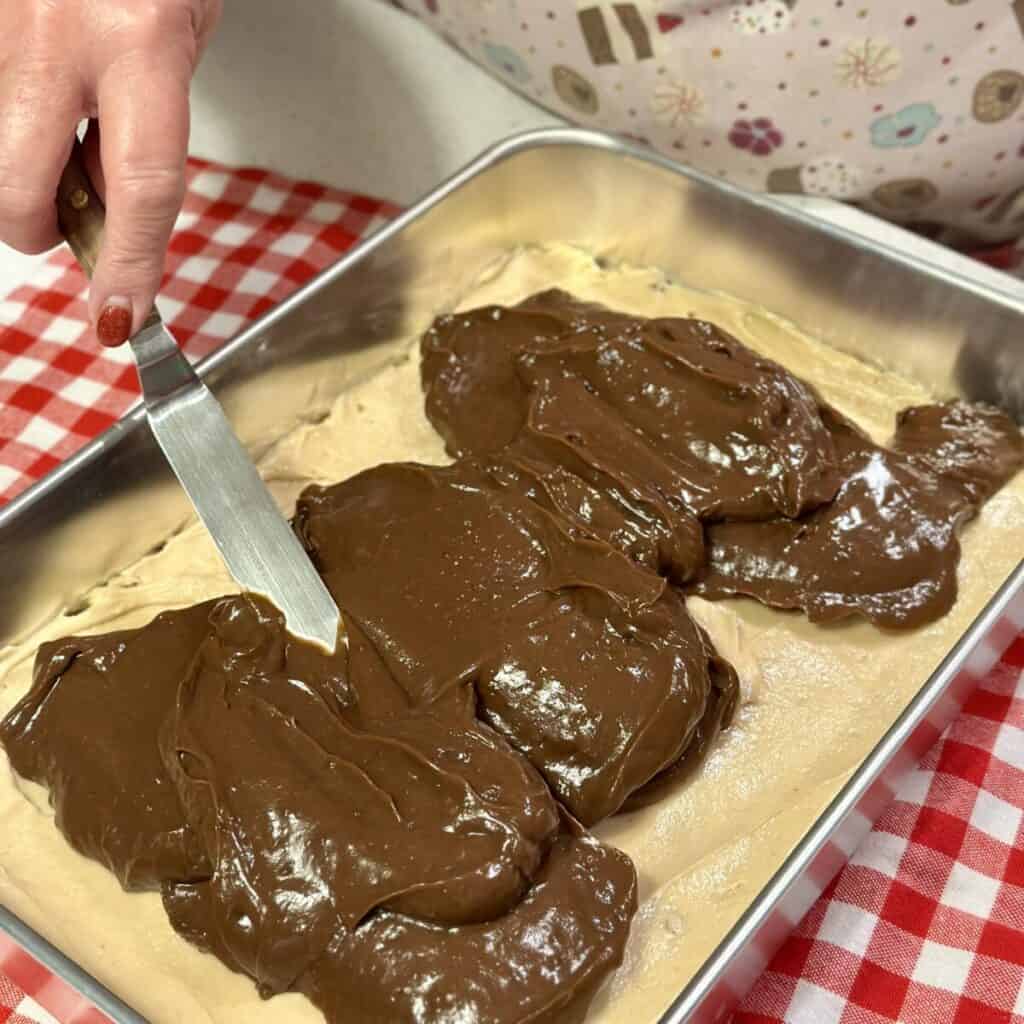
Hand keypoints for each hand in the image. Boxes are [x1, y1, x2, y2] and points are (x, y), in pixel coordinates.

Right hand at [0, 0, 221, 344]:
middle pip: (19, 187)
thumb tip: (111, 204)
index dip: (131, 266)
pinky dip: (9, 120)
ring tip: (64, 128)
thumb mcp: (183, 35)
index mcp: (139, 42)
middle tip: (63, 229)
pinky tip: (40, 101)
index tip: (120, 317)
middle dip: (37, 231)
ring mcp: (0, 24)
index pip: (141, 190)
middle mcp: (55, 34)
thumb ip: (147, 124)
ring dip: (24, 164)